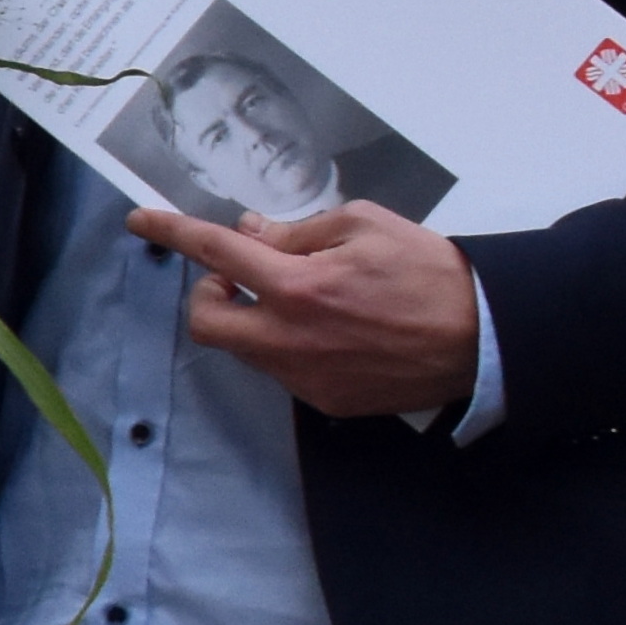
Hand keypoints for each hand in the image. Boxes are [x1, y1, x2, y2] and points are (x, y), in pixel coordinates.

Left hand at [139, 200, 483, 418]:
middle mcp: (290, 338)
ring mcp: (305, 376)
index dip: (171, 233)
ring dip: (252, 319)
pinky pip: (281, 371)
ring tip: (302, 300)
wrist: (485, 337)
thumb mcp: (365, 225)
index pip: (215, 254)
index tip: (140, 222)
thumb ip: (299, 231)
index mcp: (299, 286)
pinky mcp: (325, 401)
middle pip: (205, 321)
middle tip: (242, 278)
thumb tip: (251, 235)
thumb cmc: (429, 272)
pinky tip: (329, 331)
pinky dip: (286, 345)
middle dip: (210, 295)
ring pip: (243, 348)